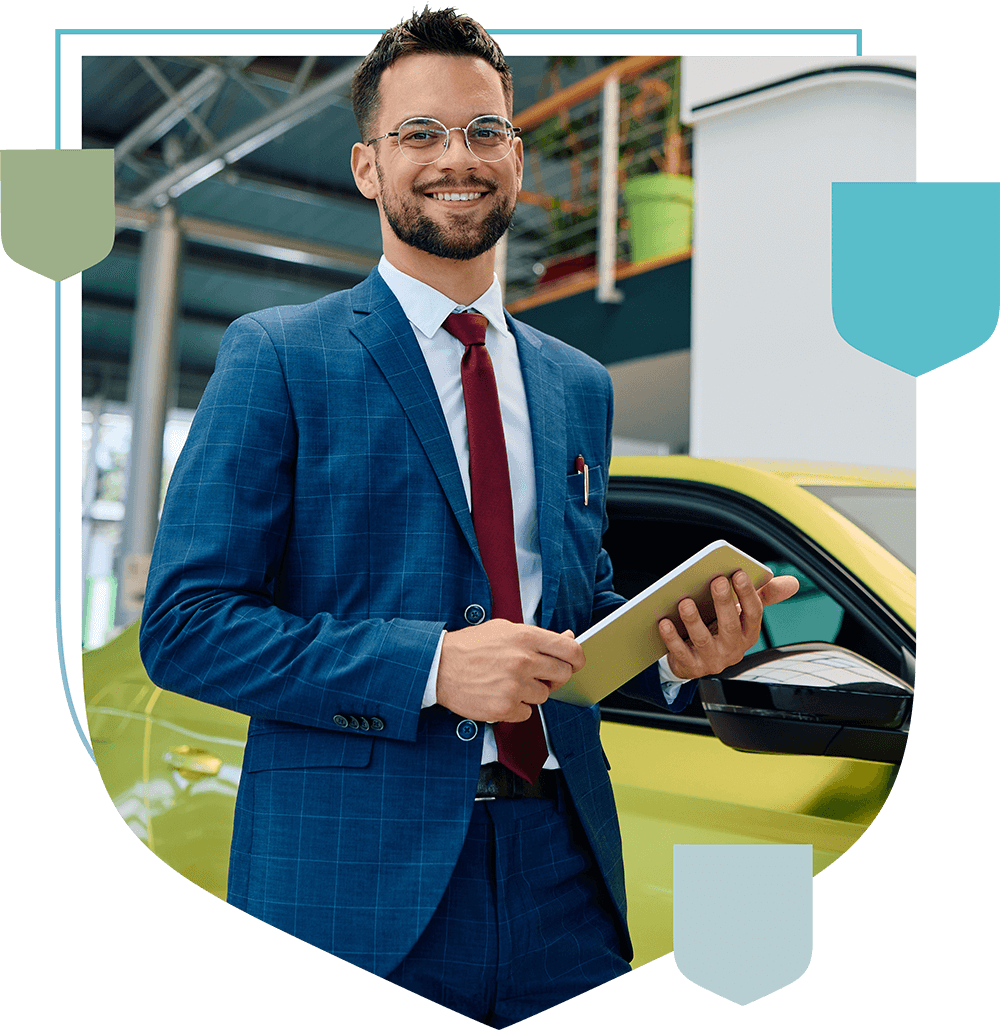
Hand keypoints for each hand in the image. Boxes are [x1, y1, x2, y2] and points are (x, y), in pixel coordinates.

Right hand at [436, 621, 583, 723]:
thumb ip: (538, 636)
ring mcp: (514, 686)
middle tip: (537, 675)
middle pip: (562, 675)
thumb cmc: (471, 646)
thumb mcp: (504, 629)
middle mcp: (523, 661)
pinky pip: (527, 713)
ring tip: (508, 682)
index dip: (578, 659)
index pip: (570, 650)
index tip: (575, 663)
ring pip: (544, 695)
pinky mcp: (505, 707)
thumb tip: (568, 637)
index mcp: (525, 637)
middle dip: (554, 677)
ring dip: (531, 692)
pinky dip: (516, 707)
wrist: (439, 666)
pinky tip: (499, 695)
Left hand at [658, 571, 798, 679]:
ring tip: (685, 601)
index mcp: (748, 632)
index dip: (748, 594)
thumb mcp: (741, 612)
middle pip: (729, 625)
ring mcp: (712, 660)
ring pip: (703, 639)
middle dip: (724, 602)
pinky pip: (680, 652)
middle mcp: (733, 649)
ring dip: (694, 620)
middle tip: (717, 580)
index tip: (739, 572)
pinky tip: (663, 621)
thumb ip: (763, 596)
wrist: (694, 659)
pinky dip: (671, 637)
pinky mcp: (691, 667)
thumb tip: (793, 583)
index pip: (753, 613)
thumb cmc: (719, 628)